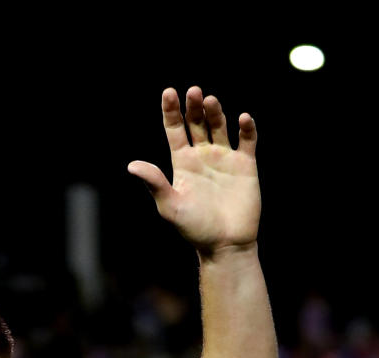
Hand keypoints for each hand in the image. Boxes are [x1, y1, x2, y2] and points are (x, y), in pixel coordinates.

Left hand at [128, 87, 259, 252]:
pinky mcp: (245, 165)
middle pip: (197, 123)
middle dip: (193, 107)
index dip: (171, 111)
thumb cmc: (195, 229)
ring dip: (215, 112)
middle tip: (193, 92)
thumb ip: (154, 183)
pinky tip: (242, 119)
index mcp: (182, 163)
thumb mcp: (170, 206)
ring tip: (210, 101)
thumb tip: (132, 166)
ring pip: (219, 126)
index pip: (174, 130)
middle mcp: (202, 156)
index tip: (168, 92)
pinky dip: (246, 128)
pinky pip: (247, 140)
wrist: (225, 245)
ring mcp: (224, 158)